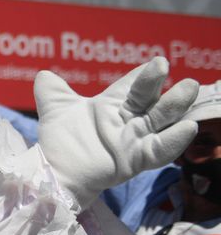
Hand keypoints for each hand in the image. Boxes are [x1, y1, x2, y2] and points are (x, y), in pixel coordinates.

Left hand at [35, 58, 198, 208]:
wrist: (52, 172)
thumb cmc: (58, 142)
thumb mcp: (55, 111)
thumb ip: (52, 91)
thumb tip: (44, 75)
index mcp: (112, 105)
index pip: (133, 85)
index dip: (144, 75)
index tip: (157, 62)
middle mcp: (127, 120)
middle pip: (147, 99)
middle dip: (157, 84)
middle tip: (165, 67)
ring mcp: (134, 140)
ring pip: (159, 121)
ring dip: (175, 106)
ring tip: (190, 88)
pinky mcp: (135, 160)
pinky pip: (158, 150)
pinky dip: (174, 140)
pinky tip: (188, 127)